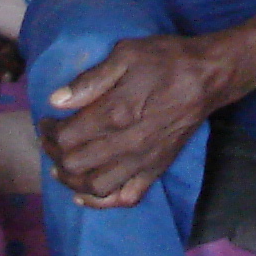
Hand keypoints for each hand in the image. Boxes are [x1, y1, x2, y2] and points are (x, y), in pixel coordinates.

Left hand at [41, 34, 235, 208]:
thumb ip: (91, 79)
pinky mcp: (156, 169)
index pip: (68, 136)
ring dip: (71, 180)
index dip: (49, 131)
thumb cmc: (166, 59)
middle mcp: (127, 143)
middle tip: (50, 140)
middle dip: (55, 153)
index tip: (47, 120)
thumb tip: (56, 100)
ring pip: (95, 186)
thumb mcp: (126, 53)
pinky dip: (102, 202)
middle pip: (76, 163)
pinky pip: (126, 197)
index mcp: (116, 112)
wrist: (208, 77)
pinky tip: (85, 195)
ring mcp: (143, 160)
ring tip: (61, 167)